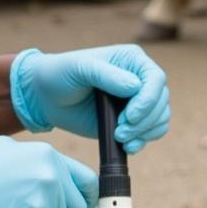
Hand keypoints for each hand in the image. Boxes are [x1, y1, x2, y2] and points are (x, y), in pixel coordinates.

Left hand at [9, 44, 168, 152]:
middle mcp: (139, 80)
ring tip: (120, 138)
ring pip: (159, 119)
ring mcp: (136, 102)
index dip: (148, 100)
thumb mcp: (79, 68)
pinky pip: (150, 133)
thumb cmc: (61, 74)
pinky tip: (127, 147)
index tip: (130, 116)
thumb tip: (135, 87)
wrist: (45, 97)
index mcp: (132, 61)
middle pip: (161, 102)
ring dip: (145, 133)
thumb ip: (106, 74)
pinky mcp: (130, 122)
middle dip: (144, 121)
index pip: (156, 79)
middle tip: (120, 131)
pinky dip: (143, 141)